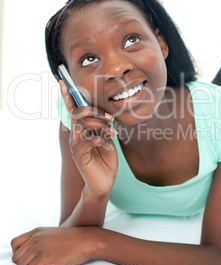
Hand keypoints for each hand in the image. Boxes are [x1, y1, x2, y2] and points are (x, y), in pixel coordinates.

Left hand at [11, 226, 97, 264]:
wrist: (87, 240)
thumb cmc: (73, 240)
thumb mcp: (52, 234)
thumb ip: (39, 239)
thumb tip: (29, 254)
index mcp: (36, 231)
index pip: (14, 243)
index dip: (18, 254)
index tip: (28, 258)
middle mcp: (35, 238)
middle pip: (16, 257)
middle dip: (25, 264)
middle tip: (37, 264)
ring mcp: (39, 247)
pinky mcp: (45, 257)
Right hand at [60, 81, 117, 198]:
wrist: (104, 182)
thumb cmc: (105, 158)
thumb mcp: (106, 138)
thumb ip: (102, 126)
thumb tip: (105, 114)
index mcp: (81, 129)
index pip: (72, 109)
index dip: (67, 96)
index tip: (63, 82)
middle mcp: (75, 135)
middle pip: (78, 113)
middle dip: (95, 111)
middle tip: (110, 118)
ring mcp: (75, 145)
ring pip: (83, 125)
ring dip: (101, 126)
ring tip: (112, 134)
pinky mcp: (79, 155)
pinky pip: (86, 140)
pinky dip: (99, 140)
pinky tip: (106, 145)